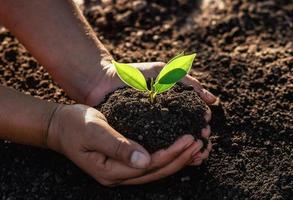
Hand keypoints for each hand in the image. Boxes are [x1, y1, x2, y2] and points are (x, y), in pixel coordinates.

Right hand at [47, 104, 206, 185]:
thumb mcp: (94, 131)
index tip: (189, 139)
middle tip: (199, 143)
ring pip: (155, 170)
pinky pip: (149, 163)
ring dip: (176, 159)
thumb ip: (117, 146)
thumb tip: (144, 160)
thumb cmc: (75, 125)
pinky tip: (177, 147)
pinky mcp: (123, 162)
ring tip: (195, 146)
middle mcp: (118, 175)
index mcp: (110, 170)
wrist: (60, 127)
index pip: (148, 165)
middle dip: (179, 158)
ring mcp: (120, 171)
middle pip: (156, 171)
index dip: (171, 153)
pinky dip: (165, 156)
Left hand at [87, 61, 215, 164]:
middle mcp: (162, 124)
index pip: (192, 123)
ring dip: (185, 154)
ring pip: (170, 148)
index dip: (200, 128)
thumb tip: (213, 100)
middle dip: (196, 144)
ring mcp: (149, 133)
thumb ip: (187, 82)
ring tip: (194, 156)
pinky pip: (151, 152)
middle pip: (184, 138)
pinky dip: (163, 157)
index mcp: (171, 110)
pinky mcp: (135, 141)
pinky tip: (172, 160)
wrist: (103, 81)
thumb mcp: (163, 73)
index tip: (205, 131)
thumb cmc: (134, 75)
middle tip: (203, 147)